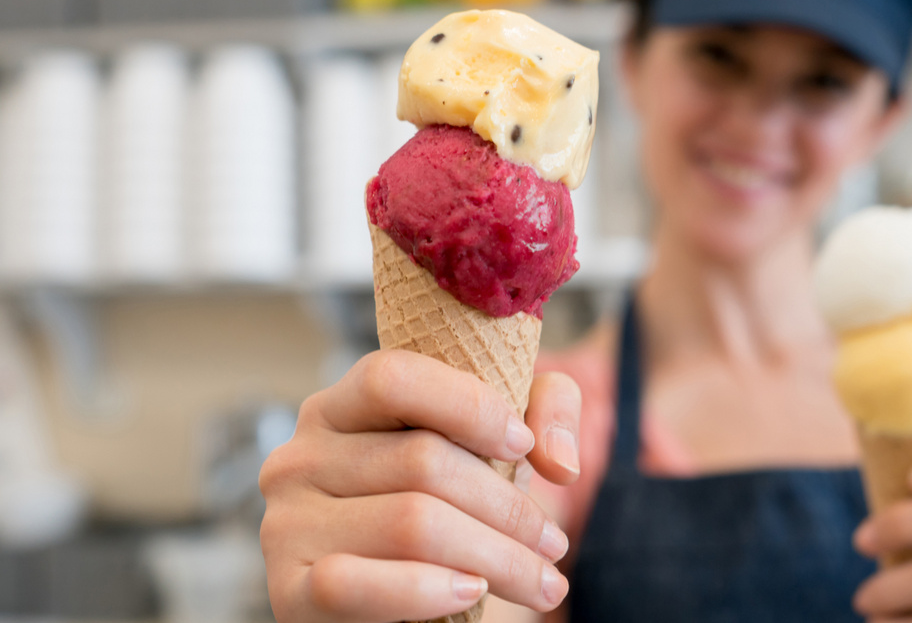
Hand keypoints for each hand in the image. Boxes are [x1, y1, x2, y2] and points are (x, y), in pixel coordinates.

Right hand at [259, 351, 582, 621]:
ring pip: (411, 523)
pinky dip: (426, 590)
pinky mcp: (289, 591)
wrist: (403, 607)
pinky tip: (470, 592)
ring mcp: (287, 524)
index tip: (523, 444)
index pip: (392, 377)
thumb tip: (559, 459)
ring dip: (495, 558)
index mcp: (340, 408)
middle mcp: (300, 457)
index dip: (467, 404)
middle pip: (421, 461)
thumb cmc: (452, 512)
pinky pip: (355, 584)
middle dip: (508, 509)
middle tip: (554, 544)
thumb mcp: (499, 447)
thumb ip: (546, 409)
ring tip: (540, 580)